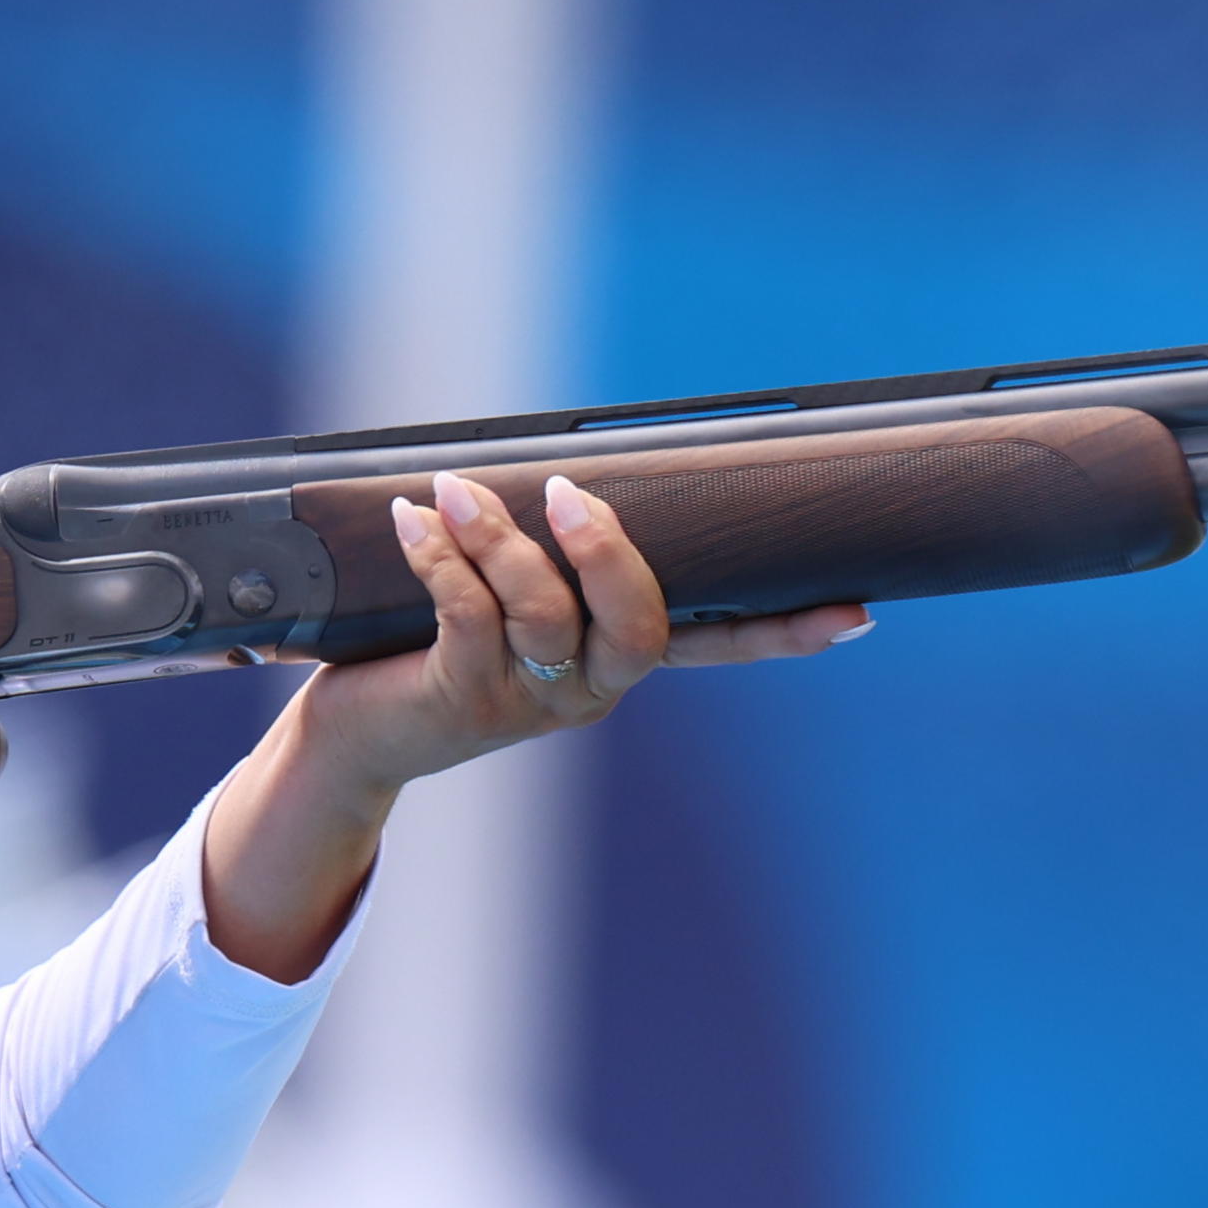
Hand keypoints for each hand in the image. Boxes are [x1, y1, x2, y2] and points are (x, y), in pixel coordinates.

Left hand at [201, 471, 866, 979]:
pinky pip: (466, 617)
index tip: (854, 616)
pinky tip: (412, 520)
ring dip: (497, 538)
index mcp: (615, 664)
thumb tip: (562, 464)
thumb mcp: (505, 603)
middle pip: (638, 626)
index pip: (718, 646)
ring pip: (541, 611)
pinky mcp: (461, 697)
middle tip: (572, 492)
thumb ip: (545, 554)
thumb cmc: (434, 647)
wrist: (353, 742)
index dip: (783, 633)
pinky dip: (439, 558)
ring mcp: (528, 701)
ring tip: (453, 489)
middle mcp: (587, 690)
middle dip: (610, 553)